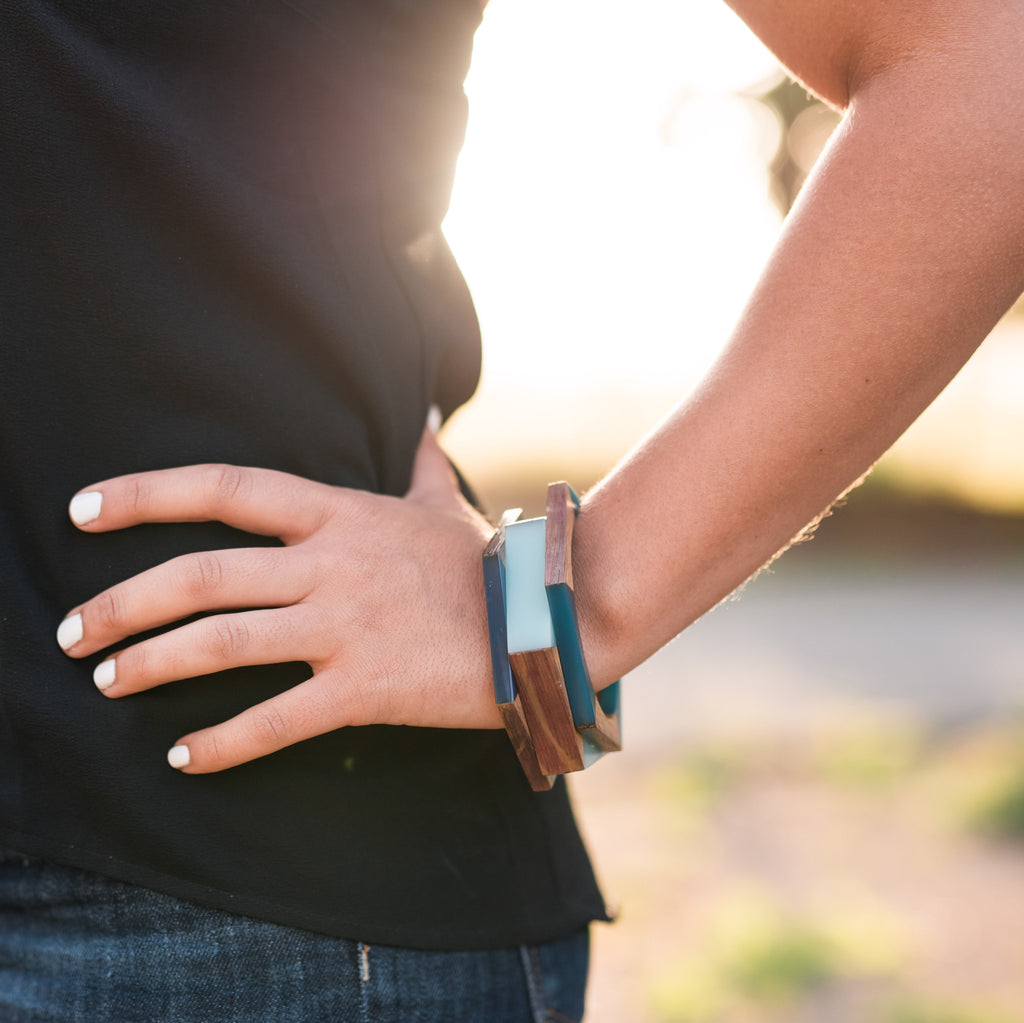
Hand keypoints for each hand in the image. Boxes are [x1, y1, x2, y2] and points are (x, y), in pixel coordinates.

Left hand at [57, 428, 500, 772]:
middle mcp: (331, 564)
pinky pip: (276, 719)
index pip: (226, 488)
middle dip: (123, 602)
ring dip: (150, 665)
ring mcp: (346, 625)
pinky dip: (221, 744)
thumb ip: (419, 459)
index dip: (146, 493)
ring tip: (107, 683)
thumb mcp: (443, 504)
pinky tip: (182, 758)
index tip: (83, 509)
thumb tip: (423, 410)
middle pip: (201, 575)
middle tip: (73, 631)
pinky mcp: (366, 688)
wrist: (545, 620)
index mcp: (340, 514)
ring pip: (222, 643)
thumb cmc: (487, 564)